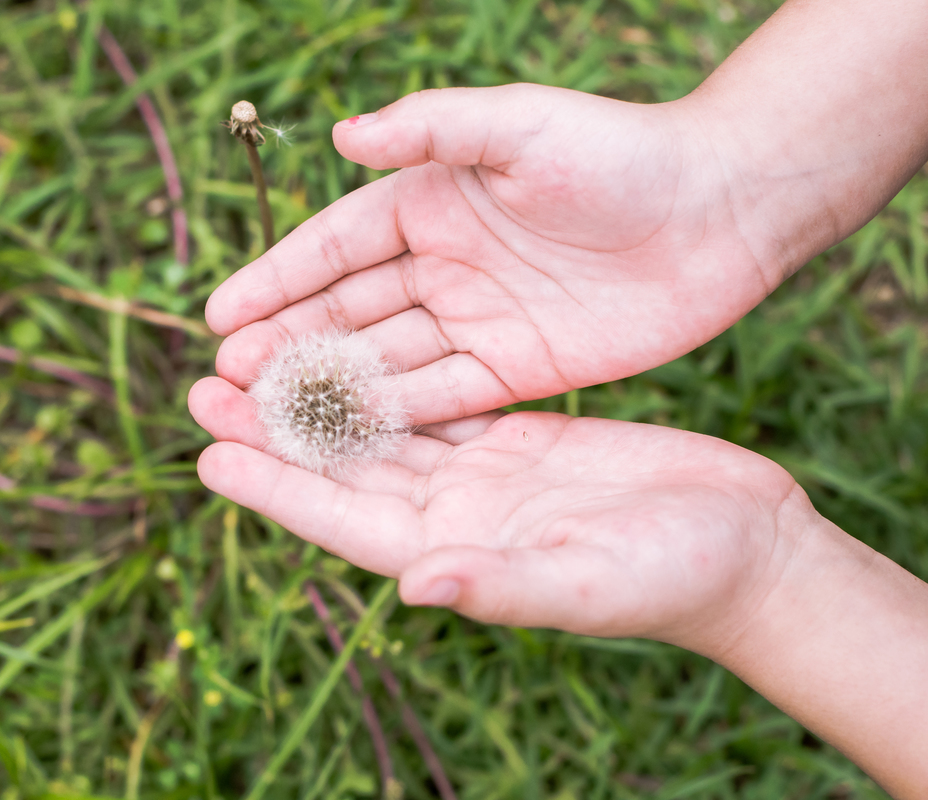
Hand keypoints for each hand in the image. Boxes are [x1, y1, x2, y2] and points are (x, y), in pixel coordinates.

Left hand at [188, 376, 806, 654]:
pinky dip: (386, 372)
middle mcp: (451, 515)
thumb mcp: (587, 580)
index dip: (274, 488)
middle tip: (204, 385)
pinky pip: (432, 399)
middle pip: (343, 467)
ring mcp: (479, 476)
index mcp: (452, 551)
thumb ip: (502, 585)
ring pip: (378, 428)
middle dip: (273, 429)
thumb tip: (417, 584)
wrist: (744, 546)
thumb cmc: (675, 577)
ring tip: (255, 354)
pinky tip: (347, 338)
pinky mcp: (512, 439)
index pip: (342, 520)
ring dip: (317, 394)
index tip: (207, 455)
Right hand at [208, 85, 782, 423]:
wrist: (720, 209)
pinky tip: (349, 442)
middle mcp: (442, 263)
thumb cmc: (619, 153)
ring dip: (328, 389)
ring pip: (385, 362)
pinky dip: (397, 419)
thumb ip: (432, 128)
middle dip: (286, 344)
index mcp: (428, 200)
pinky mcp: (516, 370)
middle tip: (224, 381)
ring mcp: (476, 320)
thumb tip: (340, 135)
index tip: (218, 315)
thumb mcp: (520, 126)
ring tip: (267, 420)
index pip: (333, 247)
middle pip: (347, 312)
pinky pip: (443, 399)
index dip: (276, 280)